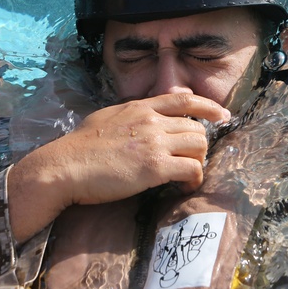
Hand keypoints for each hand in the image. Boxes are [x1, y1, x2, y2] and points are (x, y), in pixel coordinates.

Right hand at [7, 93, 229, 242]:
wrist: (66, 166)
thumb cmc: (78, 147)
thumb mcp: (107, 117)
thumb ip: (128, 115)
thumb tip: (136, 118)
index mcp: (139, 107)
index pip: (184, 99)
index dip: (208, 106)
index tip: (221, 115)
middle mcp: (151, 121)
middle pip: (196, 128)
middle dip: (199, 147)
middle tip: (191, 162)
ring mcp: (155, 143)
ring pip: (199, 147)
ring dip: (198, 163)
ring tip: (186, 177)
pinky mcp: (155, 167)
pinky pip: (191, 169)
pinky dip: (193, 180)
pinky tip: (183, 188)